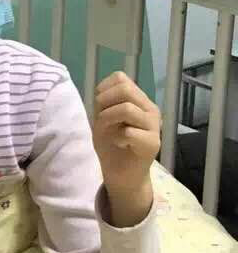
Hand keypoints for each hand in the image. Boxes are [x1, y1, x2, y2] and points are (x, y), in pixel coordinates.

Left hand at [93, 71, 159, 224]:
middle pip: (124, 88)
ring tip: (110, 132)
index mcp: (139, 100)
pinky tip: (119, 144)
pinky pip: (128, 131)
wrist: (121, 174)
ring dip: (108, 120)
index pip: (120, 78)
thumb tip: (103, 89)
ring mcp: (154, 126)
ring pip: (127, 108)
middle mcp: (150, 109)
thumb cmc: (112, 145)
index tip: (100, 107)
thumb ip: (105, 102)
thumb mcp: (103, 118)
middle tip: (102, 120)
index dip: (103, 90)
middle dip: (105, 103)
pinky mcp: (153, 143)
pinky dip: (116, 137)